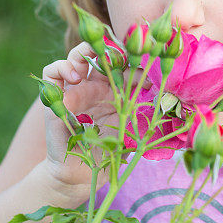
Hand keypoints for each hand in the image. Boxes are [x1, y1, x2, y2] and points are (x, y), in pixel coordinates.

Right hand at [40, 42, 145, 196]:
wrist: (84, 174)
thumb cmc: (110, 152)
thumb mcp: (132, 128)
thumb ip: (145, 112)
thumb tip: (171, 99)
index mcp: (114, 90)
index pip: (122, 64)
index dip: (134, 62)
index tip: (146, 75)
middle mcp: (94, 86)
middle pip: (98, 53)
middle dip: (109, 48)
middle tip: (119, 56)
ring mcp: (74, 90)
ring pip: (74, 56)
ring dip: (83, 53)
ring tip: (92, 66)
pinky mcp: (55, 98)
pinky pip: (51, 72)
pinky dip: (61, 67)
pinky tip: (75, 77)